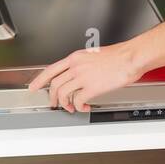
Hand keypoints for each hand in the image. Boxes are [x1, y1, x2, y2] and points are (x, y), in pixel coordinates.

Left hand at [29, 41, 148, 112]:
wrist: (130, 57)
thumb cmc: (119, 56)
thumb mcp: (94, 55)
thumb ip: (83, 65)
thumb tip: (79, 76)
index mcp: (76, 57)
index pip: (51, 69)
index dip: (40, 80)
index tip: (34, 87)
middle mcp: (76, 66)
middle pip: (54, 84)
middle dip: (52, 97)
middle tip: (54, 104)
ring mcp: (82, 77)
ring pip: (63, 94)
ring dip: (65, 104)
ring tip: (71, 108)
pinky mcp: (91, 87)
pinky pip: (77, 101)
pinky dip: (79, 107)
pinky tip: (85, 106)